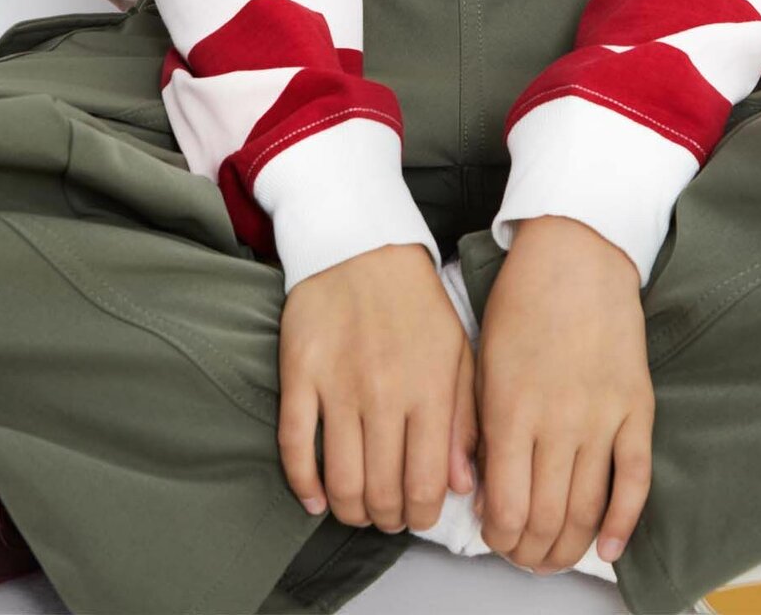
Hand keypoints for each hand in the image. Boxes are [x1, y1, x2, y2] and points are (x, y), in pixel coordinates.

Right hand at [276, 241, 479, 534]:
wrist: (360, 244)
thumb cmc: (415, 302)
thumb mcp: (459, 353)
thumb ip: (465, 420)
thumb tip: (461, 484)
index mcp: (430, 390)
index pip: (425, 484)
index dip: (421, 516)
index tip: (418, 517)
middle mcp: (385, 393)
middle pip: (382, 491)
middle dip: (387, 517)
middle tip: (388, 514)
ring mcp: (338, 385)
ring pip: (340, 478)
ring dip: (349, 509)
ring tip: (356, 507)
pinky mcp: (299, 372)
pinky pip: (295, 444)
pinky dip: (302, 483)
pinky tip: (313, 498)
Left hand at [473, 214, 653, 573]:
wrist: (576, 252)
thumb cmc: (521, 301)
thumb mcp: (483, 361)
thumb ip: (481, 427)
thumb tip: (482, 490)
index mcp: (510, 407)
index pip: (506, 505)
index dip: (500, 536)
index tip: (495, 537)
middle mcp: (558, 420)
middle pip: (547, 517)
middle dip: (531, 550)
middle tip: (525, 557)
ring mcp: (602, 417)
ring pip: (588, 509)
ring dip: (570, 546)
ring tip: (555, 558)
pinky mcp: (637, 409)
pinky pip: (635, 482)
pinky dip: (623, 523)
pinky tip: (608, 547)